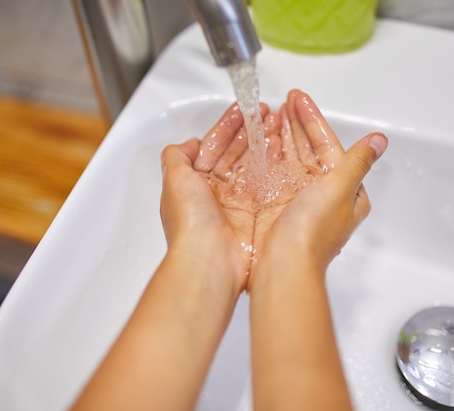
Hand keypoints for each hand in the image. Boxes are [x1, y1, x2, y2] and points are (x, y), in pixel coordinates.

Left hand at [159, 103, 278, 292]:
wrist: (210, 259)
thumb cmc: (190, 222)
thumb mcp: (174, 179)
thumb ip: (177, 157)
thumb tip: (188, 144)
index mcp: (196, 183)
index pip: (214, 146)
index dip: (228, 125)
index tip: (242, 109)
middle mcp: (216, 192)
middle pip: (235, 152)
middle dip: (248, 129)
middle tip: (264, 112)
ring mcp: (237, 202)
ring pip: (252, 163)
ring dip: (262, 141)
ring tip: (274, 122)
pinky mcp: (256, 213)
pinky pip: (265, 181)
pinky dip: (272, 162)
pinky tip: (279, 145)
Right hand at [250, 90, 387, 283]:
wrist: (283, 265)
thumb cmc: (313, 233)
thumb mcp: (341, 190)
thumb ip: (356, 162)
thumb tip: (379, 142)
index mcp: (345, 191)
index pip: (329, 146)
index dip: (313, 121)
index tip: (299, 100)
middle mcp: (322, 194)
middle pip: (309, 149)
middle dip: (296, 124)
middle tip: (284, 101)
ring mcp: (298, 200)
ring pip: (290, 159)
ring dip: (281, 136)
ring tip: (270, 114)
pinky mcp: (276, 206)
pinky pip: (272, 173)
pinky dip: (267, 155)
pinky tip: (261, 140)